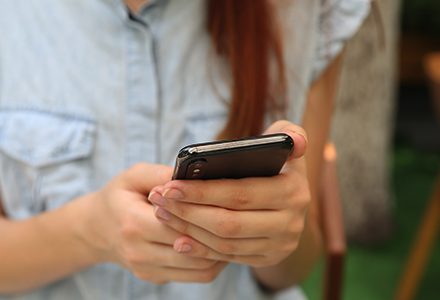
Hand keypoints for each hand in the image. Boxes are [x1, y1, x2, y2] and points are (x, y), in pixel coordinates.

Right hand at [78, 162, 227, 283]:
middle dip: (219, 233)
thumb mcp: (133, 175)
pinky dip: (212, 261)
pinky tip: (219, 243)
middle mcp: (139, 252)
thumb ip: (162, 174)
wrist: (96, 228)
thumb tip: (194, 175)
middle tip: (239, 217)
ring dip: (221, 251)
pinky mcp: (155, 278)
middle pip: (194, 249)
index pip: (180, 224)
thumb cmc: (119, 197)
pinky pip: (194, 276)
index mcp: (133, 223)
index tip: (227, 201)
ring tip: (233, 231)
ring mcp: (147, 270)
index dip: (206, 213)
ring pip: (200, 268)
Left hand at [148, 121, 309, 267]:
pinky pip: (229, 257)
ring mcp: (280, 244)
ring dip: (189, 230)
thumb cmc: (277, 164)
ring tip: (163, 213)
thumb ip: (288, 132)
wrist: (291, 201)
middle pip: (228, 223)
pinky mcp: (268, 258)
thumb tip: (295, 141)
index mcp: (293, 191)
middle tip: (159, 199)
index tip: (170, 185)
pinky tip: (179, 239)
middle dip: (188, 212)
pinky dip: (201, 249)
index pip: (239, 194)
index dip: (202, 191)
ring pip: (225, 242)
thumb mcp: (285, 143)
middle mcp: (290, 222)